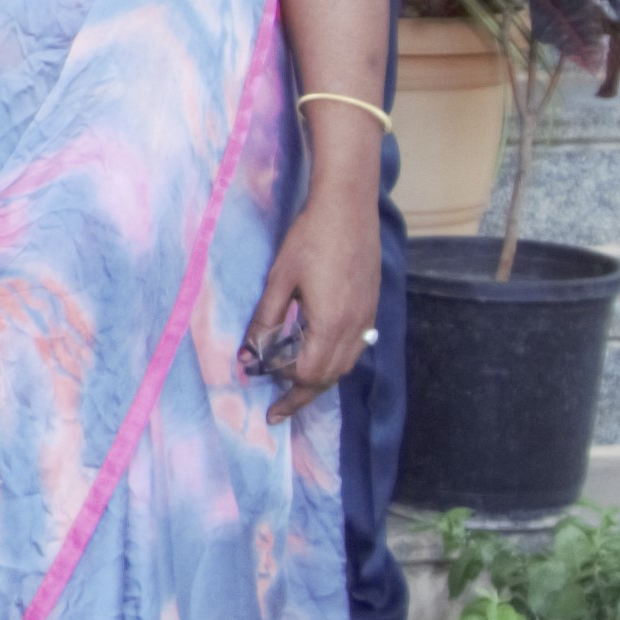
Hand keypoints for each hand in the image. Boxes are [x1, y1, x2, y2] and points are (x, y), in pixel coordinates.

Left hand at [242, 181, 383, 421]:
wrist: (348, 208)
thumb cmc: (310, 239)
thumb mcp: (279, 280)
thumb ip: (265, 321)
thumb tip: (248, 356)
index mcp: (330, 324)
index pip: (308, 373)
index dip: (284, 384)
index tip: (262, 384)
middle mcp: (355, 328)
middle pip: (329, 377)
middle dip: (301, 396)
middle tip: (278, 412)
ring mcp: (367, 319)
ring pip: (345, 366)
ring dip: (319, 380)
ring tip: (294, 390)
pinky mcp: (372, 308)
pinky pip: (355, 349)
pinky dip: (334, 361)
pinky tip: (316, 356)